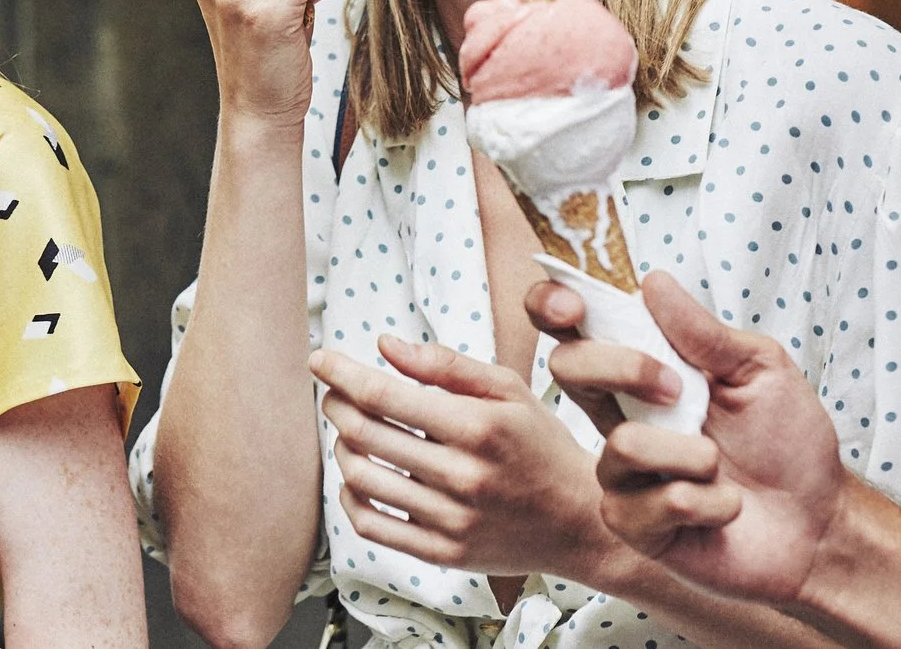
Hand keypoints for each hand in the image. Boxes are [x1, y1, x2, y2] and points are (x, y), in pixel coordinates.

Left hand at [309, 336, 623, 586]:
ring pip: (362, 480)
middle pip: (366, 435)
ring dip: (343, 448)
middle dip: (336, 406)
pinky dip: (352, 499)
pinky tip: (359, 477)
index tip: (319, 360)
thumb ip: (446, 365)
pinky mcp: (444, 554)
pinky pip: (372, 527)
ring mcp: (452, 521)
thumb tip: (385, 346)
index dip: (342, 374)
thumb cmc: (541, 445)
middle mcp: (463, 476)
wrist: (581, 523)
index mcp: (478, 427)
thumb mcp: (509, 389)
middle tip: (333, 394)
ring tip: (350, 433)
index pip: (385, 396)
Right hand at [534, 271, 848, 604]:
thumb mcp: (760, 369)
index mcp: (641, 370)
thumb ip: (703, 331)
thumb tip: (651, 282)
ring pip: (621, 446)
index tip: (573, 305)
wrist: (820, 522)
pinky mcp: (635, 525)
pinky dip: (705, 502)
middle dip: (623, 368)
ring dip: (691, 454)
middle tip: (677, 388)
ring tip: (721, 467)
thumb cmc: (790, 444)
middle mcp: (620, 415)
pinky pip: (649, 504)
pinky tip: (725, 508)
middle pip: (567, 369)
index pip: (572, 328)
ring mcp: (623, 473)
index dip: (550, 305)